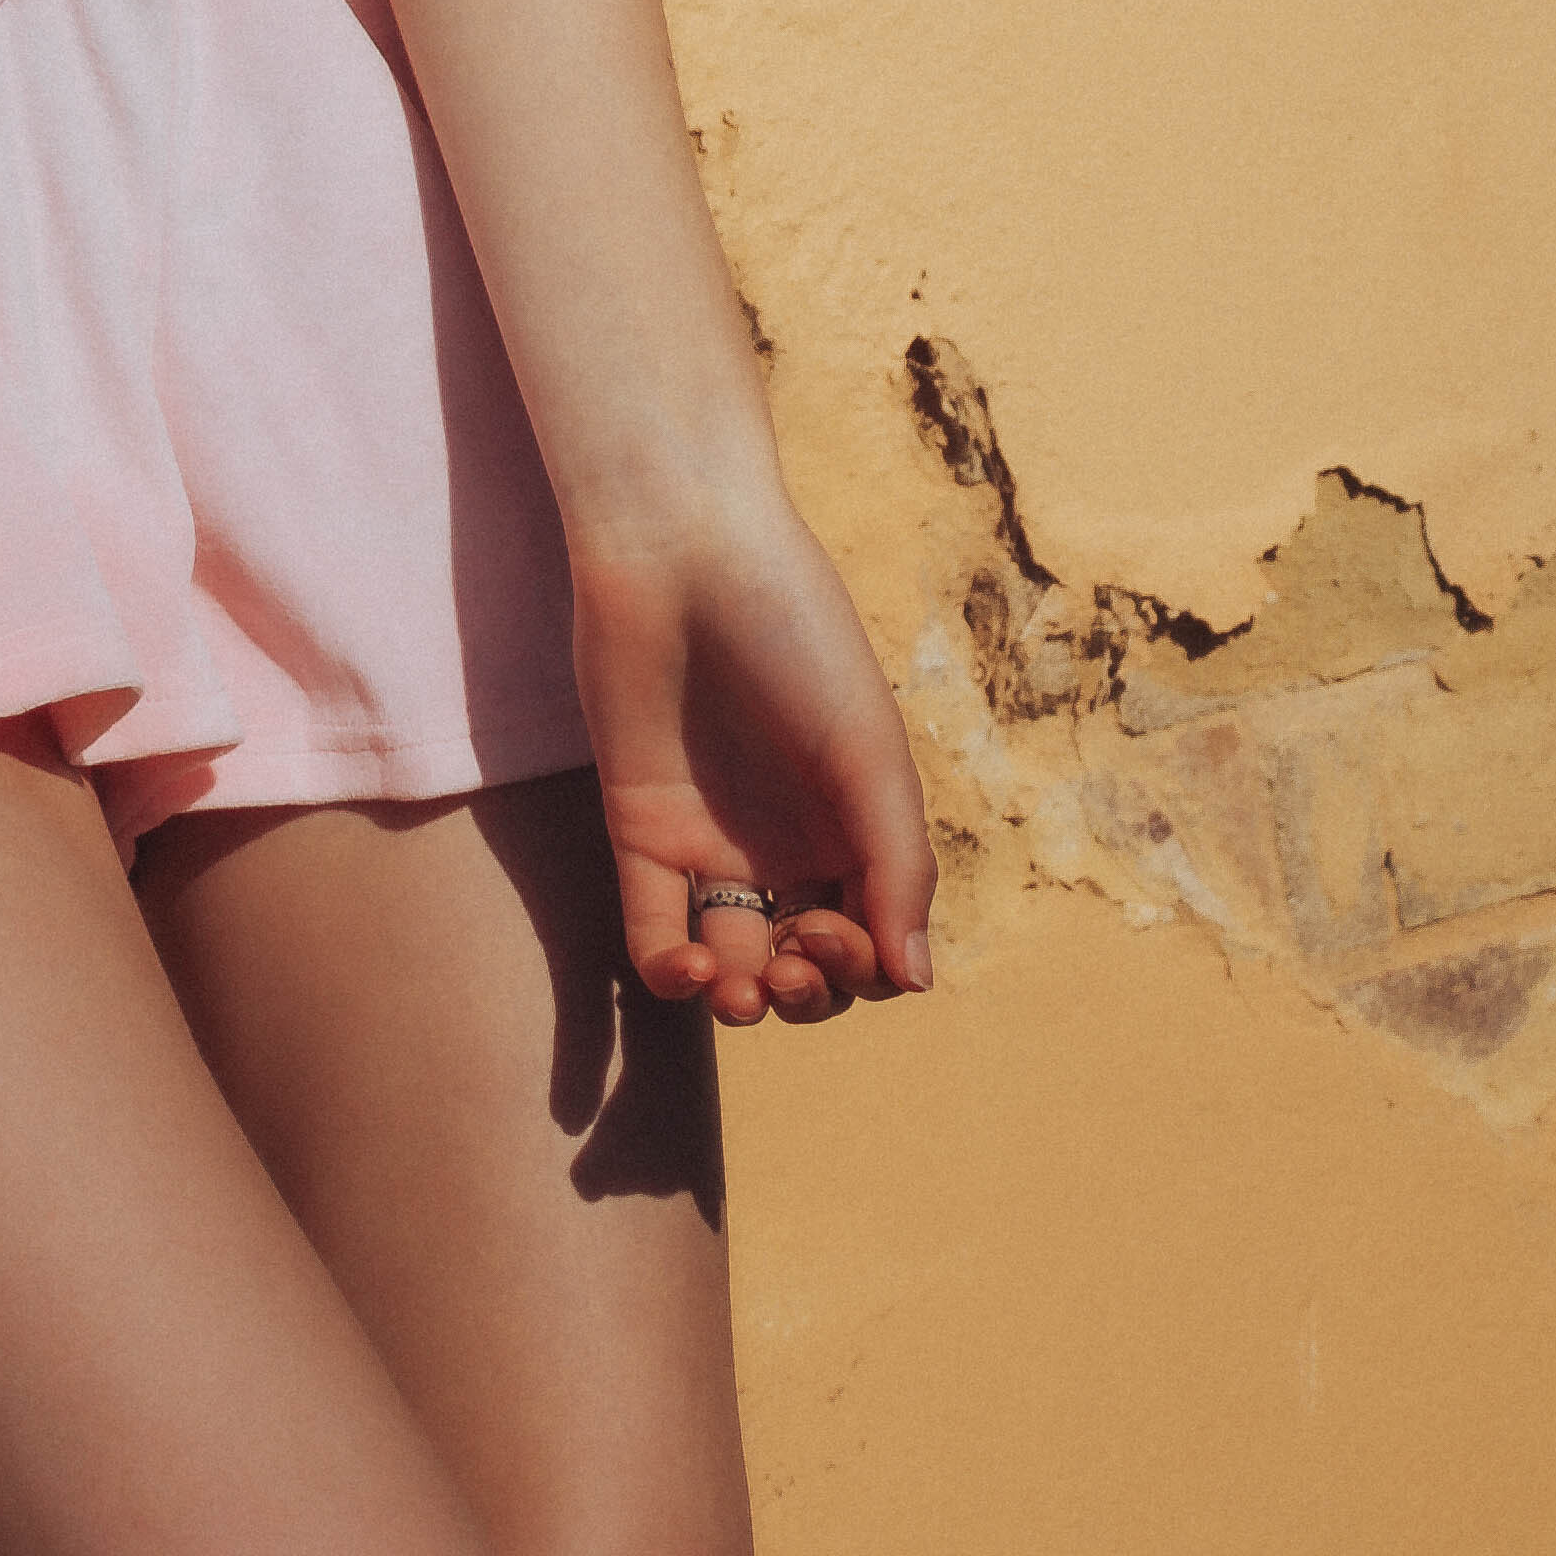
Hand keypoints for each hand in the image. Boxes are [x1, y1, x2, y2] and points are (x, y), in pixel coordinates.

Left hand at [572, 494, 937, 1026]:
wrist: (683, 554)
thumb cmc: (794, 634)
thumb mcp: (869, 751)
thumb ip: (896, 866)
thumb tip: (916, 983)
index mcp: (855, 825)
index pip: (872, 943)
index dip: (862, 968)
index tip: (838, 930)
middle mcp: (787, 844)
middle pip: (807, 969)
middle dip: (808, 993)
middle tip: (793, 962)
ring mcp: (712, 842)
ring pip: (734, 966)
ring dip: (745, 1001)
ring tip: (744, 981)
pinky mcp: (639, 833)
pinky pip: (655, 934)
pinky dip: (674, 975)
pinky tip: (693, 966)